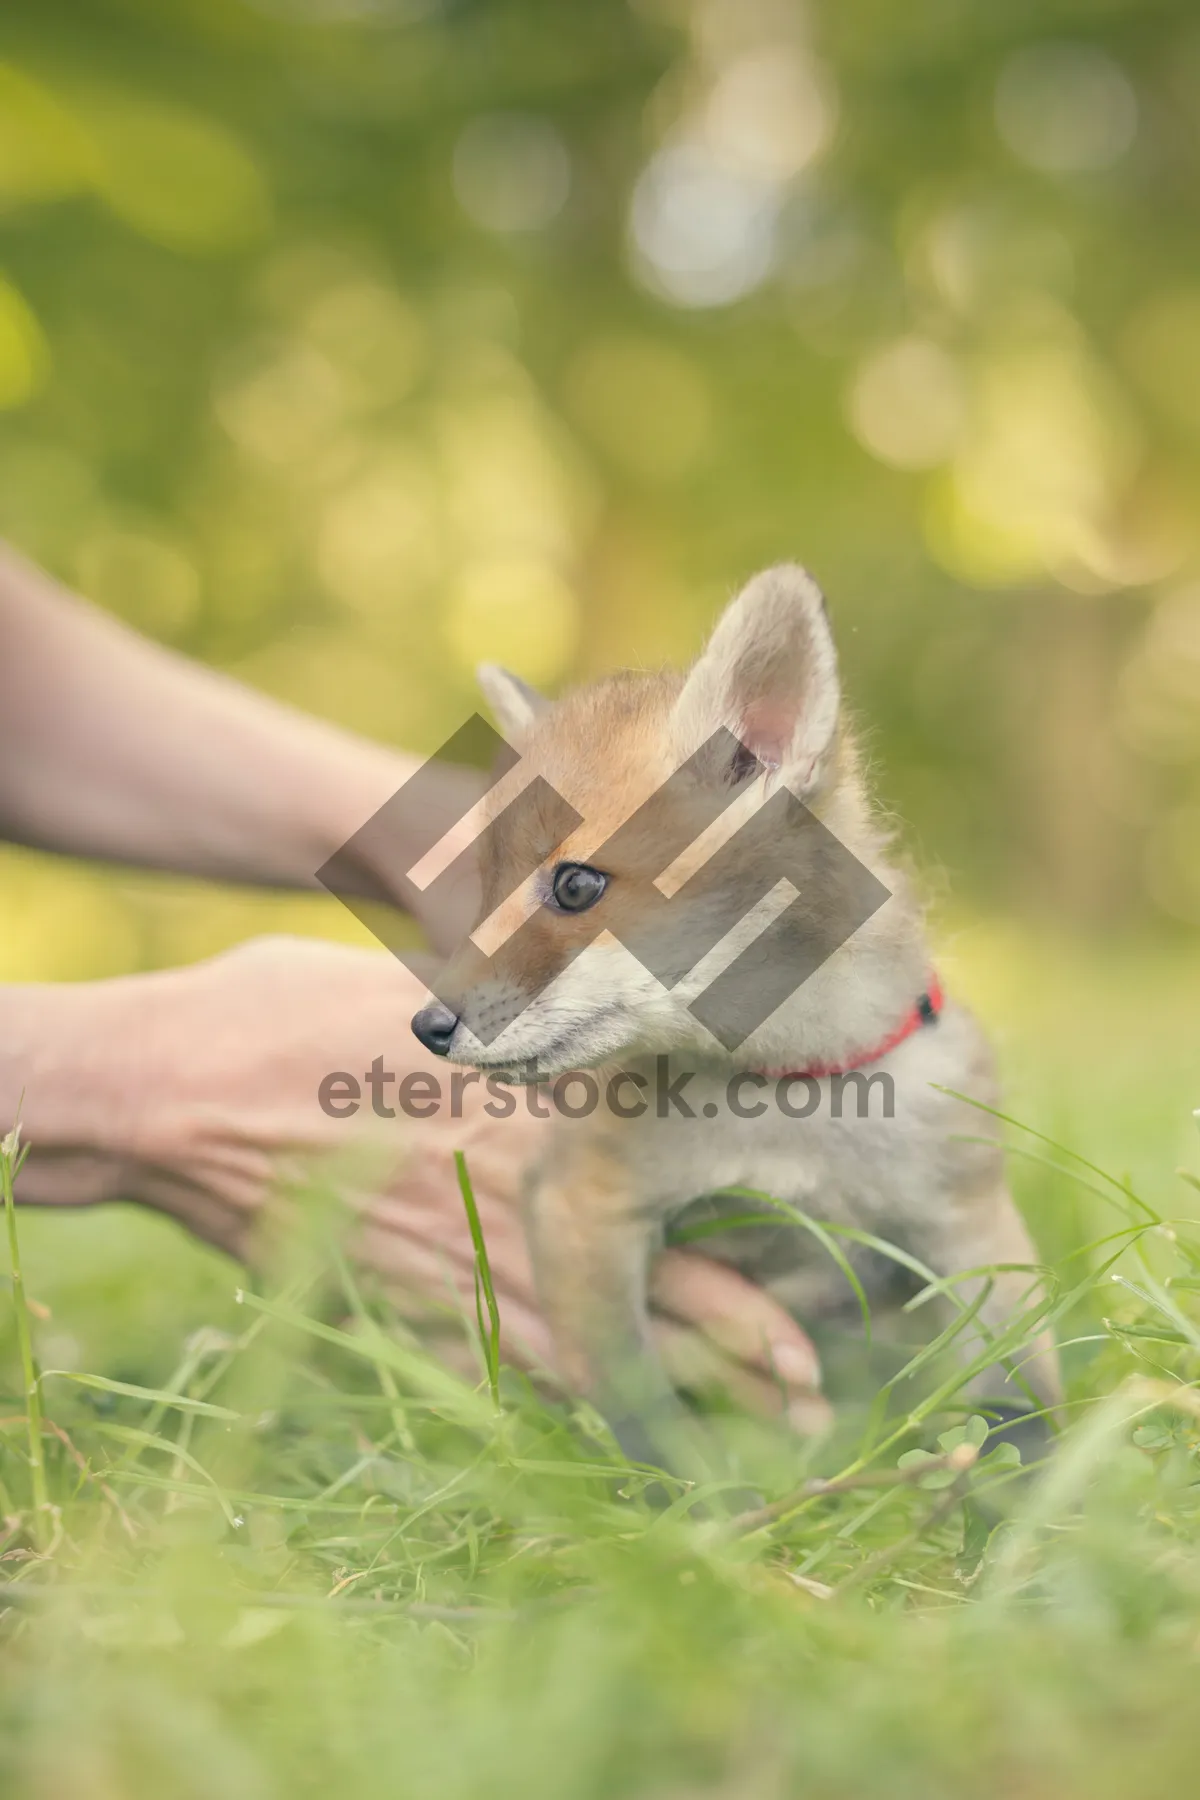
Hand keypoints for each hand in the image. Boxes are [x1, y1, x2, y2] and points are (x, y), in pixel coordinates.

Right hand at [14, 936, 826, 1426]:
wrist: (176, 1089)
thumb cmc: (294, 1010)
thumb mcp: (431, 984)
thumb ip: (520, 1005)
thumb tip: (584, 985)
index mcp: (544, 1101)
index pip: (679, 1198)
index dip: (748, 1264)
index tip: (810, 1314)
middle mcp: (521, 1189)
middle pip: (658, 1293)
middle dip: (743, 1354)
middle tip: (814, 1400)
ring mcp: (460, 1255)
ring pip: (592, 1347)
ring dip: (676, 1396)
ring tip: (752, 1437)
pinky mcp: (402, 1295)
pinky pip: (503, 1362)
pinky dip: (570, 1398)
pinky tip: (616, 1424)